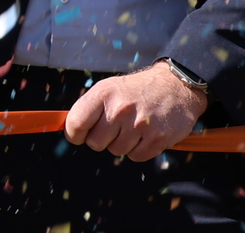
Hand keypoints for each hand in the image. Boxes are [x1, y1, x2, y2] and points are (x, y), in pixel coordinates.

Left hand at [65, 61, 207, 160]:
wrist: (174, 87)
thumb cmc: (135, 91)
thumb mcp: (108, 89)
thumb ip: (88, 108)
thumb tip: (69, 129)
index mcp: (103, 94)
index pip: (76, 123)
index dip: (74, 134)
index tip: (78, 135)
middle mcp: (119, 109)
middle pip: (95, 143)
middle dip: (101, 139)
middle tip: (113, 127)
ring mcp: (139, 125)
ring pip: (116, 151)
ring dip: (121, 143)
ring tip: (132, 127)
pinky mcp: (157, 138)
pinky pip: (136, 157)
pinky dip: (138, 150)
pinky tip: (144, 135)